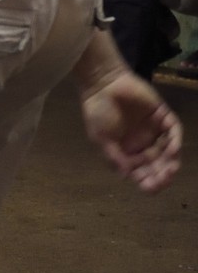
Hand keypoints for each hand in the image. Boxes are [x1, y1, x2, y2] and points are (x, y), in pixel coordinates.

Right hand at [80, 71, 182, 191]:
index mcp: (127, 152)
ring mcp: (154, 130)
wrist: (102, 84)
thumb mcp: (101, 138)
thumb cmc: (97, 112)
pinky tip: (172, 150)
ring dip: (171, 161)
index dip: (148, 182)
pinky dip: (174, 141)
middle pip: (158, 165)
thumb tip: (128, 176)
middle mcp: (143, 144)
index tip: (150, 187)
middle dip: (162, 175)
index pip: (142, 172)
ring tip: (171, 169)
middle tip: (164, 178)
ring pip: (169, 151)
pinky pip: (173, 130)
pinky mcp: (162, 116)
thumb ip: (115, 157)